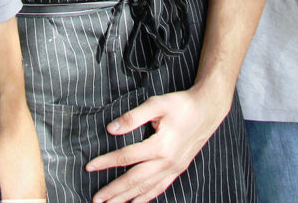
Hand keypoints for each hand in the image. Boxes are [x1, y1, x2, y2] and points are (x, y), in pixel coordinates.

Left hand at [86, 88, 225, 202]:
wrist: (208, 110)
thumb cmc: (182, 105)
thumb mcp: (157, 104)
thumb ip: (133, 117)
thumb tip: (112, 129)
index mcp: (160, 146)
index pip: (126, 157)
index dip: (106, 162)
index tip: (90, 167)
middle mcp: (167, 162)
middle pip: (134, 180)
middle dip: (113, 191)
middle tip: (96, 199)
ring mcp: (174, 168)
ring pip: (146, 188)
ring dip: (126, 198)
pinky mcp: (178, 169)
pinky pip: (160, 188)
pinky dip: (146, 197)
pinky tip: (136, 202)